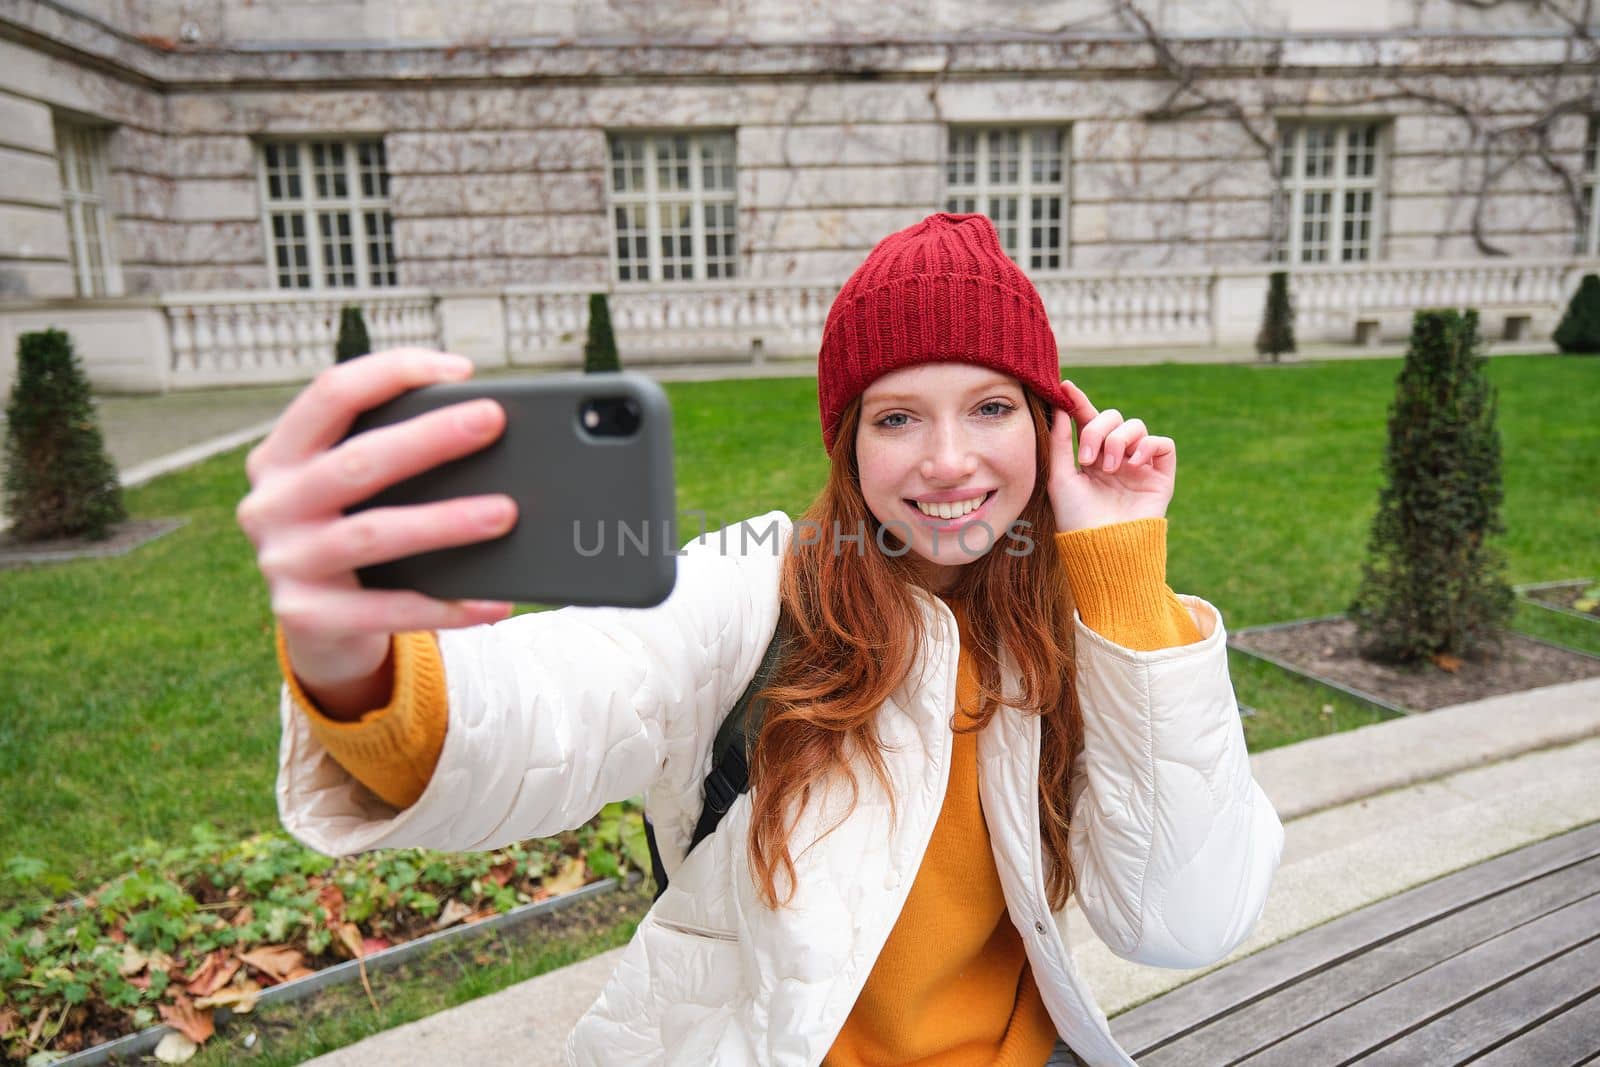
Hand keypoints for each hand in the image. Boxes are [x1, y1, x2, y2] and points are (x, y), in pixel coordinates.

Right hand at [236, 348, 517, 713]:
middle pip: (358, 461)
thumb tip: (479, 426)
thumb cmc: (350, 531)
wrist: (319, 626)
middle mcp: (271, 503)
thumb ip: (388, 454)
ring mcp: (284, 562)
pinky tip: (494, 599)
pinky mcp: (306, 617)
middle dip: (429, 437)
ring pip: (373, 534)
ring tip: (504, 512)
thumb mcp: (349, 488)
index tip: (459, 370)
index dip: (395, 372)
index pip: (332, 393)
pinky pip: (388, 610)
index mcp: (280, 455)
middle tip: (492, 421)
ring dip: (444, 522)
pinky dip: (446, 605)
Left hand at [1047, 379, 1175, 531]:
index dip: (1079, 402)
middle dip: (1099, 429)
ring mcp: (1139, 465)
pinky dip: (1148, 446)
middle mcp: (1116, 457)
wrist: (1102, 547)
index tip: (1065, 387)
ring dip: (1120, 440)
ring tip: (1110, 467)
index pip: (1087, 420)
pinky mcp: (1160, 476)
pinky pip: (1162, 444)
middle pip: (1113, 417)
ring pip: (1137, 426)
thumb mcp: (1060, 478)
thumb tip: (1058, 408)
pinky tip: (1132, 465)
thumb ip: (1060, 442)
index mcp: (1091, 457)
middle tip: (1088, 457)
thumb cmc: (1076, 518)